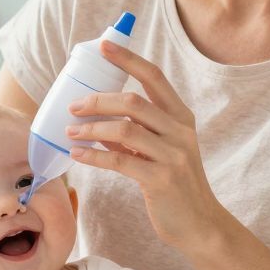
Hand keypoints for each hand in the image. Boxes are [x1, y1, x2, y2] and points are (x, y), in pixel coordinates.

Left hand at [66, 39, 226, 248]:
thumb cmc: (175, 185)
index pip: (153, 77)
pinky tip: (78, 155)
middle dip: (97, 100)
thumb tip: (96, 121)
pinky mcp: (161, 179)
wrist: (199, 223)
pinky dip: (94, 156)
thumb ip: (134, 133)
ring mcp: (173, 154)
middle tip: (72, 106)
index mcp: (181, 117)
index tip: (103, 46)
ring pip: (124, 129)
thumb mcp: (159, 152)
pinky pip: (119, 160)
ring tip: (70, 132)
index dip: (128, 59)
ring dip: (91, 128)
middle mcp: (180, 130)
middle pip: (132, 101)